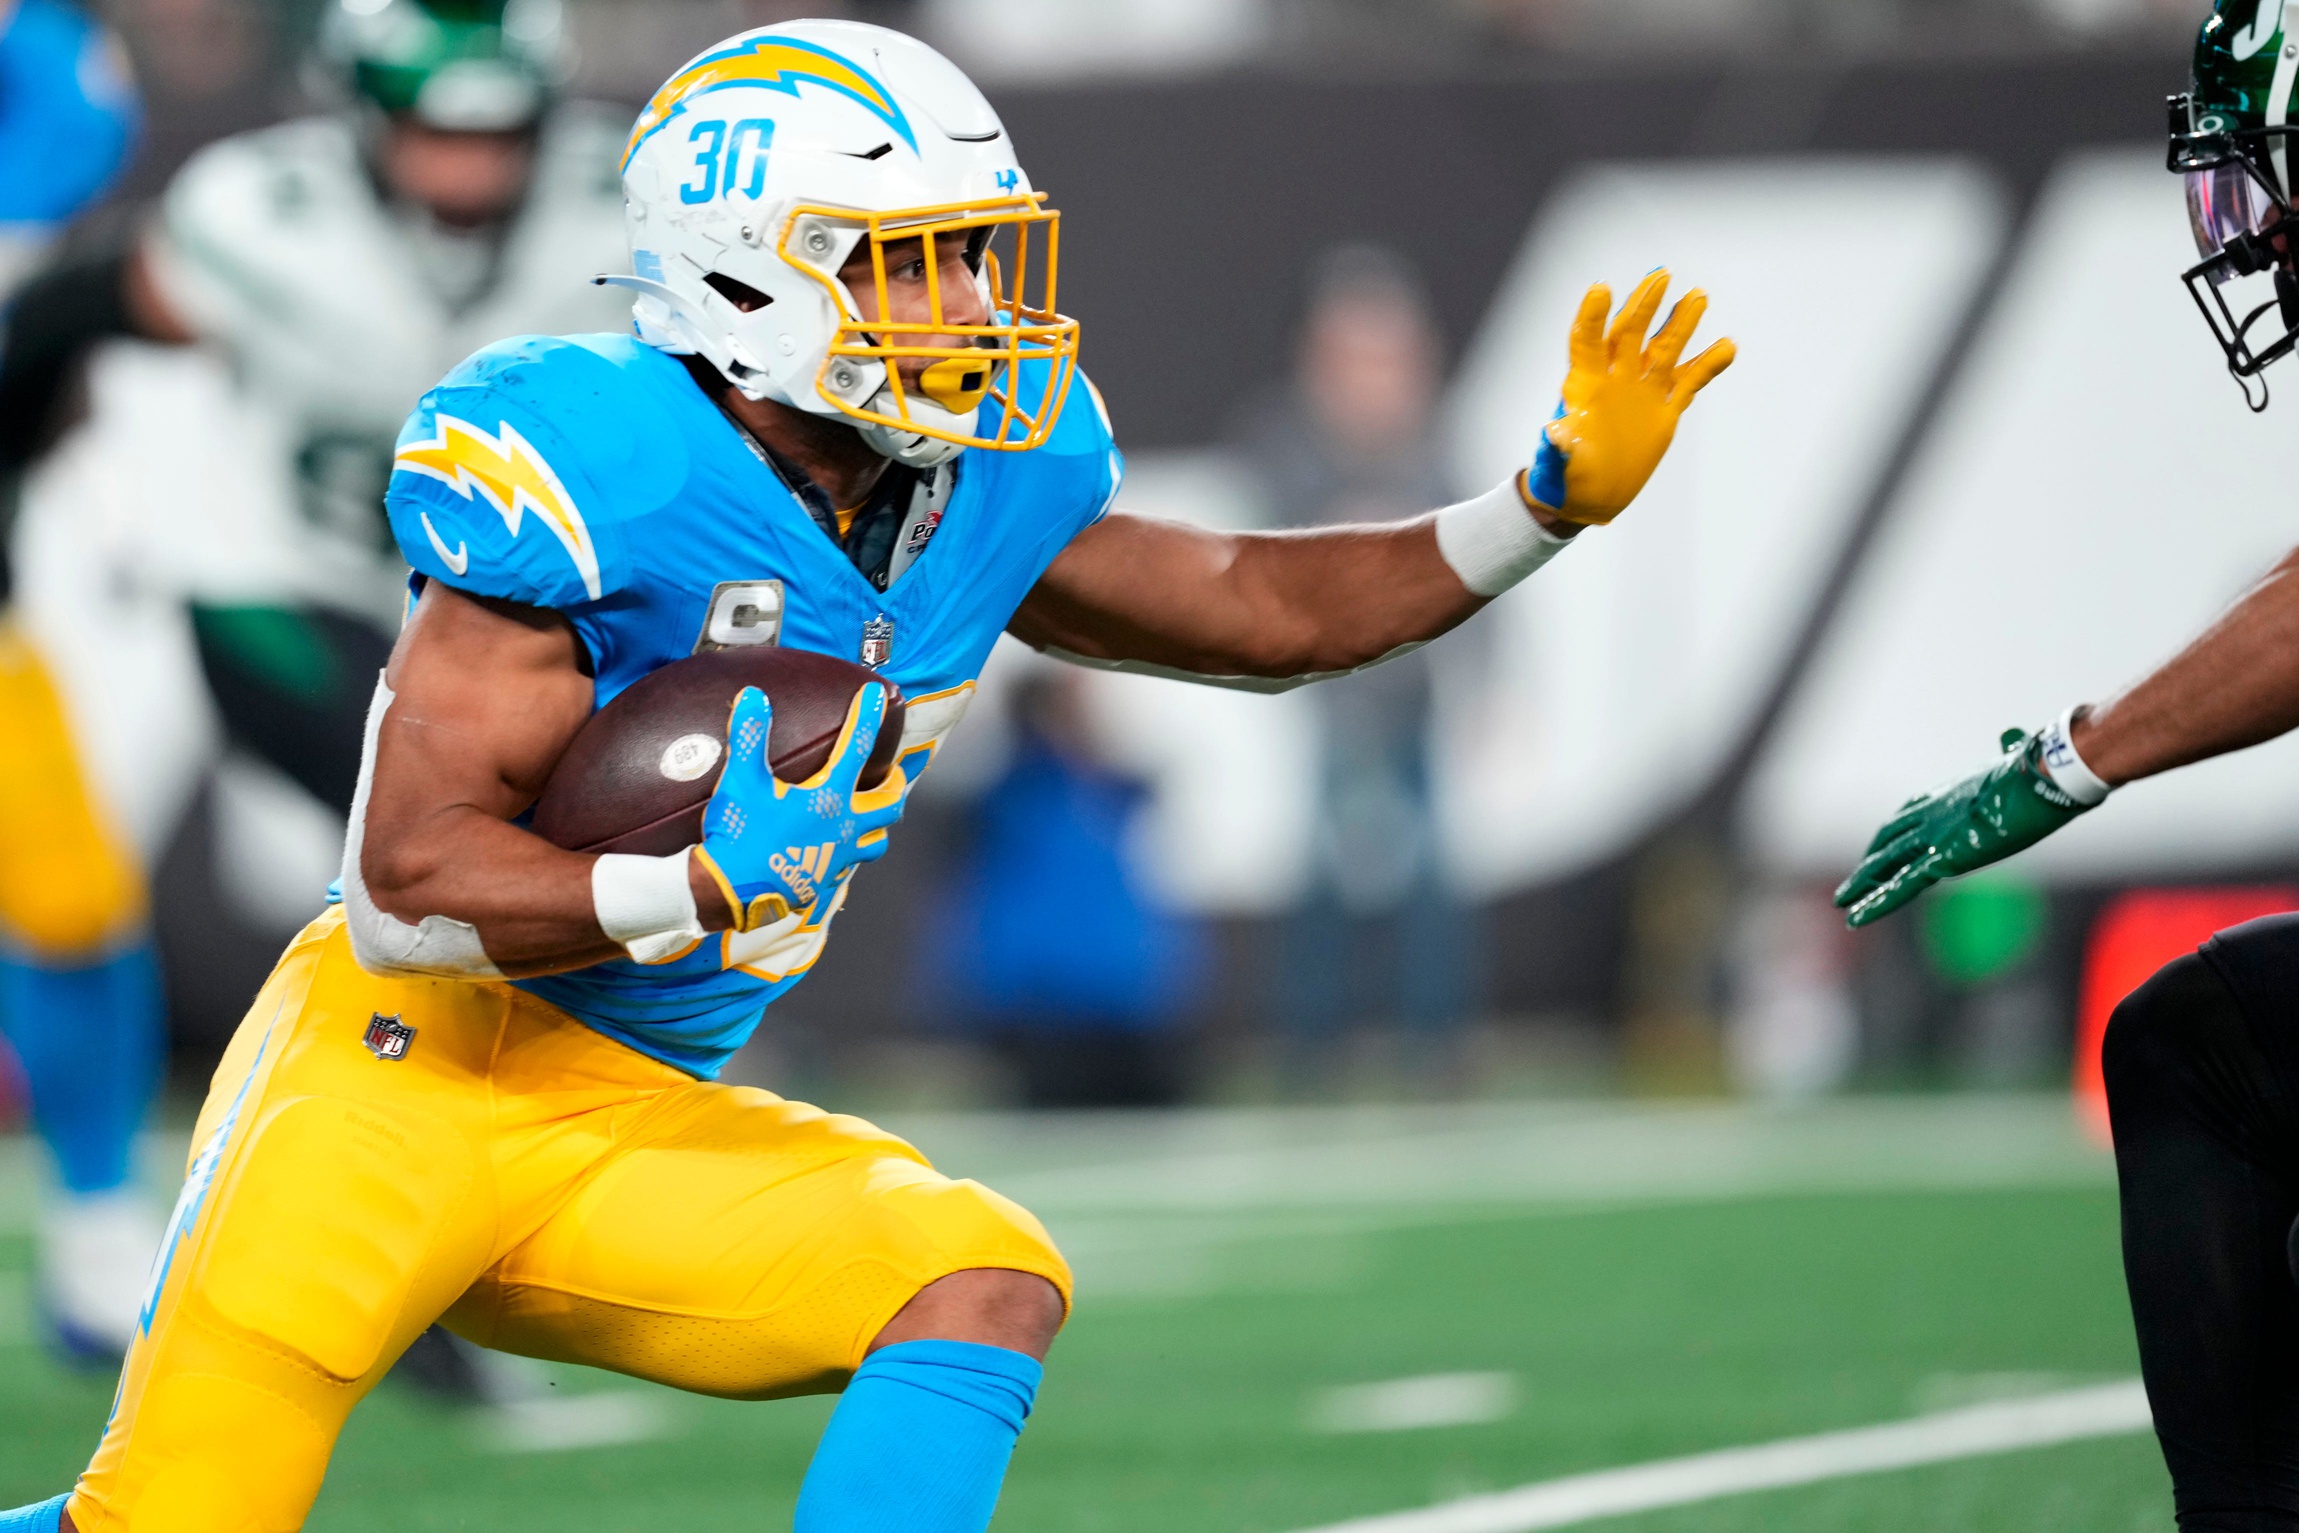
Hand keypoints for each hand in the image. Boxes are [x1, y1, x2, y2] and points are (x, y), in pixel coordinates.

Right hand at [691, 683, 907, 931]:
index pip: (857, 747)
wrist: (730, 891)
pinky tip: (836, 850)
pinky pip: (849, 866)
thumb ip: (749, 736)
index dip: (868, 717)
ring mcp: (838, 858)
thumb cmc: (739, 833)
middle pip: (889, 803)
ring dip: (879, 825)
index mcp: (829, 798)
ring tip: (871, 814)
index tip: (878, 695)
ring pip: (877, 841)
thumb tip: (752, 696)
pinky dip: (849, 853)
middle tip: (892, 773)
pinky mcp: (823, 882)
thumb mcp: (742, 780)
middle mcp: (844, 828)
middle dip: (894, 784)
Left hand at [1526, 270, 1735, 526]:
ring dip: (1680, 322)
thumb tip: (1554, 434)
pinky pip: (1689, 382)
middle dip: (1644, 304)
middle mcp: (1614, 380)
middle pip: (1630, 333)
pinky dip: (1707, 365)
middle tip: (1661, 275)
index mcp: (1585, 387)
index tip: (1602, 288)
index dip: (1593, 315)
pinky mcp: (1662, 410)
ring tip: (1698, 295)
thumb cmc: (1564, 481)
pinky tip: (1727, 346)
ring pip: (1664, 348)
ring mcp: (1640, 392)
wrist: (1588, 498)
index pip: (1587, 342)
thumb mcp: (1558, 468)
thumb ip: (1558, 450)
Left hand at [1833, 728, 2091, 928]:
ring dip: (1863, 883)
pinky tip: (1856, 917)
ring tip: (1842, 901)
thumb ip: (2009, 753)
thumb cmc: (2040, 769)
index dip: (1895, 830)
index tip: (1883, 841)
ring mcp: (1934, 835)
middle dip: (1871, 859)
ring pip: (1886, 863)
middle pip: (1890, 838)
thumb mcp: (2017, 760)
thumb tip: (2015, 737)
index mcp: (1949, 795)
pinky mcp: (1944, 858)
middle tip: (1855, 878)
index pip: (1909, 812)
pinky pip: (1902, 885)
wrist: (2045, 775)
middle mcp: (1933, 813)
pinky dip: (1877, 902)